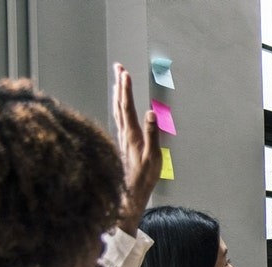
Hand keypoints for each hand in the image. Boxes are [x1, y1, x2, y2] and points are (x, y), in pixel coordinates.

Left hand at [111, 63, 160, 235]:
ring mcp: (122, 137)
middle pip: (120, 104)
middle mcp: (124, 133)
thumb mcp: (153, 156)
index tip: (125, 73)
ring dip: (118, 94)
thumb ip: (153, 133)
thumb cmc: (143, 177)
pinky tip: (120, 105)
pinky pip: (119, 118)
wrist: (130, 193)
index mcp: (132, 134)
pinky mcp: (122, 142)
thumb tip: (152, 112)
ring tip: (119, 81)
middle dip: (120, 85)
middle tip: (120, 68)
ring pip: (117, 110)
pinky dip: (119, 106)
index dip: (126, 88)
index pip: (128, 106)